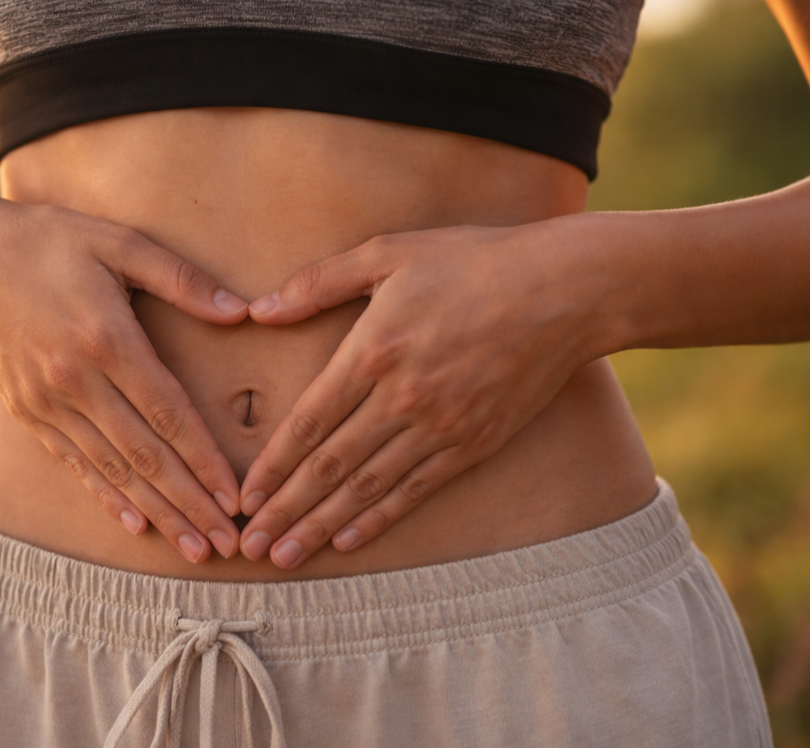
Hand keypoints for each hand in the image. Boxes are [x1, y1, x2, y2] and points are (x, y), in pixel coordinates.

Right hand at [0, 195, 247, 561]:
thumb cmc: (48, 241)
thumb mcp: (118, 241)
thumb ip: (181, 278)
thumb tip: (241, 311)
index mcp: (106, 339)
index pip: (168, 413)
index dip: (204, 460)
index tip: (236, 496)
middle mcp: (75, 381)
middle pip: (145, 455)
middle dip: (190, 504)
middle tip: (228, 544)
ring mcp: (47, 403)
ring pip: (113, 470)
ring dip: (156, 513)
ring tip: (193, 548)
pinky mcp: (27, 413)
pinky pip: (75, 463)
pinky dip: (107, 496)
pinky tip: (135, 523)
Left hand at [235, 221, 606, 567]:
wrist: (565, 290)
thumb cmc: (472, 261)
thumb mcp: (388, 252)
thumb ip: (319, 282)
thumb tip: (258, 310)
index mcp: (373, 350)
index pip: (308, 422)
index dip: (272, 465)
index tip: (244, 497)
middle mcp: (403, 397)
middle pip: (330, 465)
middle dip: (285, 510)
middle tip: (251, 546)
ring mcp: (441, 425)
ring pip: (368, 487)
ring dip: (322, 526)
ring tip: (287, 557)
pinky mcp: (474, 442)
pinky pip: (417, 490)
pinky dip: (379, 518)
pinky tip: (349, 541)